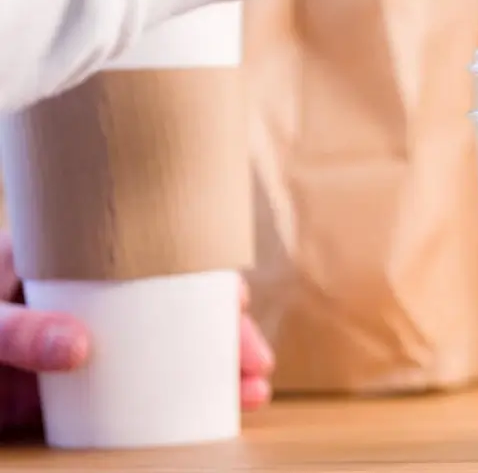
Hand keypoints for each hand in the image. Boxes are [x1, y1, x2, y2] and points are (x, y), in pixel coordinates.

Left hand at [0, 232, 273, 438]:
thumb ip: (20, 331)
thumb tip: (83, 347)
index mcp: (70, 261)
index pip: (153, 258)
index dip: (203, 276)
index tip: (237, 301)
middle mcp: (88, 301)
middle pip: (174, 309)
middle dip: (224, 336)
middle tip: (257, 364)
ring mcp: (82, 345)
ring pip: (164, 351)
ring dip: (212, 370)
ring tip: (252, 393)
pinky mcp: (70, 392)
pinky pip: (133, 393)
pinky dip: (173, 404)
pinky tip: (206, 415)